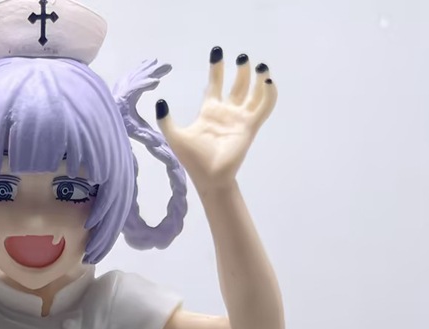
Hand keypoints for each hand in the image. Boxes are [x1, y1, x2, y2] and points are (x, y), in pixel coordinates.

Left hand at [156, 48, 277, 189]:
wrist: (209, 177)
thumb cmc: (193, 159)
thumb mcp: (175, 136)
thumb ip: (166, 120)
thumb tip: (160, 103)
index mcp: (210, 111)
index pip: (215, 83)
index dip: (217, 68)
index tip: (217, 51)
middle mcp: (227, 112)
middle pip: (237, 85)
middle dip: (241, 70)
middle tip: (242, 57)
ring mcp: (240, 119)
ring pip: (253, 93)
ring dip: (257, 79)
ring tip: (259, 67)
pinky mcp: (250, 126)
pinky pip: (264, 107)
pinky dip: (269, 93)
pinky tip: (267, 81)